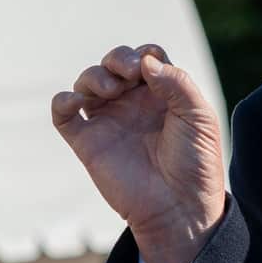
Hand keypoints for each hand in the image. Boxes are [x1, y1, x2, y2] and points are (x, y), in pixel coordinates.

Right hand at [52, 44, 225, 262]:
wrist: (179, 207)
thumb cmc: (195, 162)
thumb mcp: (198, 116)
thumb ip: (177, 83)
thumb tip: (145, 61)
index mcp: (162, 94)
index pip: (146, 58)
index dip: (145, 55)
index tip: (150, 69)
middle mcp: (134, 103)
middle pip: (115, 63)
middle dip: (118, 58)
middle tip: (129, 73)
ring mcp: (109, 120)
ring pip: (88, 81)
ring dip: (95, 75)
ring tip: (111, 90)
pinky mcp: (87, 142)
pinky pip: (63, 113)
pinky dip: (63, 100)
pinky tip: (77, 101)